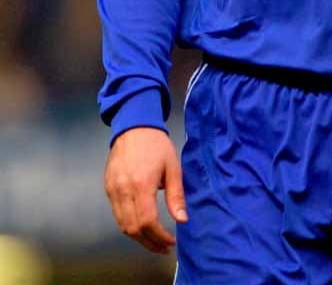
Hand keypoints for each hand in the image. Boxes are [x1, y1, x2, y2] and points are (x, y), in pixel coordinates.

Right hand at [104, 127, 187, 254]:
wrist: (134, 126)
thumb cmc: (157, 145)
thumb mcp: (173, 167)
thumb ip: (176, 195)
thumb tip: (182, 219)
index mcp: (141, 184)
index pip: (147, 221)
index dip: (158, 236)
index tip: (170, 242)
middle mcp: (123, 190)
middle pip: (132, 228)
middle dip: (149, 242)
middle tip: (164, 246)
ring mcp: (112, 190)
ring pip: (122, 224)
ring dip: (138, 237)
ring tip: (155, 240)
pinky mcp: (108, 187)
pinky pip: (116, 214)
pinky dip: (129, 224)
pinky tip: (142, 225)